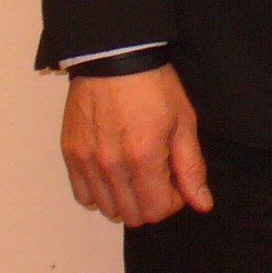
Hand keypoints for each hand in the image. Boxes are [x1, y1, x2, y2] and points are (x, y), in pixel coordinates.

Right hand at [61, 64, 210, 225]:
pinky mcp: (70, 154)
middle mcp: (110, 165)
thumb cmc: (152, 85)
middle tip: (159, 177)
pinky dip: (100, 192)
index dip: (174, 202)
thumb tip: (201, 203)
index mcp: (143, 158)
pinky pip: (82, 195)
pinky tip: (113, 173)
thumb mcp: (183, 122)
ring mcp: (86, 161)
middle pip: (133, 216)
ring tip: (136, 173)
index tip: (178, 182)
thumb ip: (191, 168)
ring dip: (126, 199)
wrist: (114, 56)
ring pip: (107, 209)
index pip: (158, 211)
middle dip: (152, 202)